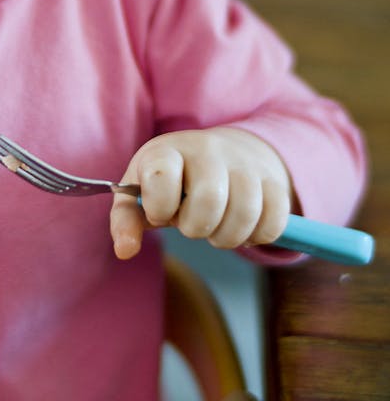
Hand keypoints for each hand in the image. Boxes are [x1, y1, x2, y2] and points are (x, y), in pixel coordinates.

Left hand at [110, 126, 294, 258]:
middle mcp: (208, 150)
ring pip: (245, 214)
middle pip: (209, 201)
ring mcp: (245, 163)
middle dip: (196, 227)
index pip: (162, 177)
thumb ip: (126, 220)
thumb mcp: (142, 192)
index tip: (161, 211)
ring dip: (228, 236)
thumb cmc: (172, 180)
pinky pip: (272, 223)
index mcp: (168, 150)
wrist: (220, 153)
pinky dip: (257, 237)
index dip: (160, 207)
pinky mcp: (274, 182)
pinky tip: (243, 226)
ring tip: (217, 227)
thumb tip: (125, 251)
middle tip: (192, 223)